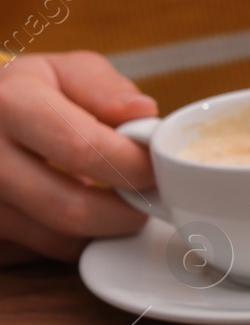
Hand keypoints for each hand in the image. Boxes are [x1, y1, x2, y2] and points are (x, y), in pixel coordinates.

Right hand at [0, 52, 157, 263]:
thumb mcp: (65, 72)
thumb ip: (106, 90)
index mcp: (10, 105)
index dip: (133, 166)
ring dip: (102, 231)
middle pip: (71, 209)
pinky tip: (78, 213)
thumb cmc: (29, 94)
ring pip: (58, 240)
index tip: (158, 169)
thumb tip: (143, 114)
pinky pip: (38, 253)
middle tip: (150, 201)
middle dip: (127, 213)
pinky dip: (70, 240)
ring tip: (118, 204)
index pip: (83, 149)